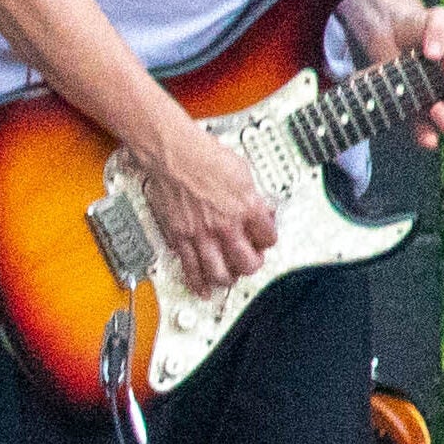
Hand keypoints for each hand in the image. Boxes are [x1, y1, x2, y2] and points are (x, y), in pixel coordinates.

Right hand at [136, 123, 279, 294]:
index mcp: (247, 208)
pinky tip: (202, 289)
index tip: (263, 238)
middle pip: (248, 263)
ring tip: (229, 276)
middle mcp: (226, 226)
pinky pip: (190, 268)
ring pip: (220, 273)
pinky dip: (197, 283)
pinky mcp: (180, 237)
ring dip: (227, 278)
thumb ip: (252, 196)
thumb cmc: (204, 156)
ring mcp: (202, 234)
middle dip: (251, 264)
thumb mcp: (243, 172)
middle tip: (248, 260)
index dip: (268, 239)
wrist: (174, 153)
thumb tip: (259, 209)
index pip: (269, 238)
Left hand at [387, 1, 443, 149]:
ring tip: (435, 107)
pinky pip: (427, 136)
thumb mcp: (435, 18)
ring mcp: (439, 108)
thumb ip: (440, 28)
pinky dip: (428, 139)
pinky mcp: (415, 116)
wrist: (389, 33)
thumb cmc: (421, 25)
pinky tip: (427, 138)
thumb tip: (435, 55)